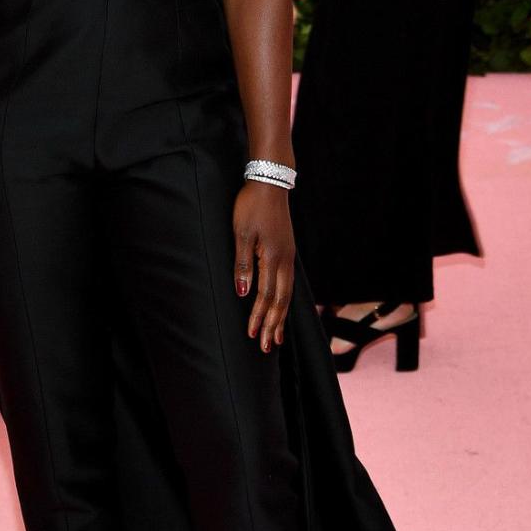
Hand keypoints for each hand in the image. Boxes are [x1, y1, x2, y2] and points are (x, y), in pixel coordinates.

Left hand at [233, 182, 294, 351]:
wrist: (270, 183)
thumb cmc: (252, 206)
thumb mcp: (241, 233)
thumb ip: (243, 264)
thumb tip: (243, 293)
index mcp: (272, 258)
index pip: (266, 296)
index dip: (259, 317)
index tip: (253, 335)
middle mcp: (284, 261)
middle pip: (281, 301)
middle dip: (274, 325)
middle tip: (268, 347)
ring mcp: (288, 256)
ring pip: (287, 294)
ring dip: (281, 317)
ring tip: (278, 336)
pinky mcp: (287, 251)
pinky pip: (288, 283)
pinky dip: (285, 301)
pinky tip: (282, 308)